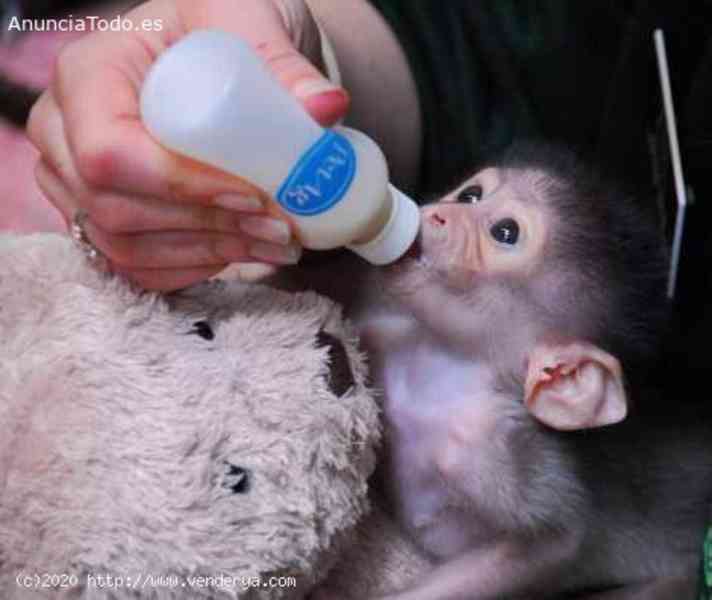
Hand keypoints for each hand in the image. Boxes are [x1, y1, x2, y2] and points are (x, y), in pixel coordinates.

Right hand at [27, 0, 348, 289]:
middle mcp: (64, 134)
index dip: (181, 184)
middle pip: (115, 208)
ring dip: (209, 254)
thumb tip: (324, 109)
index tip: (253, 194)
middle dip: (207, 227)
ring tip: (276, 242)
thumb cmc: (221, 39)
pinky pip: (136, 267)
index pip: (110, 150)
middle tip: (280, 226)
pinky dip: (193, 269)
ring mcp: (76, 184)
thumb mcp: (251, 22)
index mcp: (88, 74)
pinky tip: (243, 253)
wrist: (219, 68)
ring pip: (126, 246)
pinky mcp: (101, 220)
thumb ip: (284, 63)